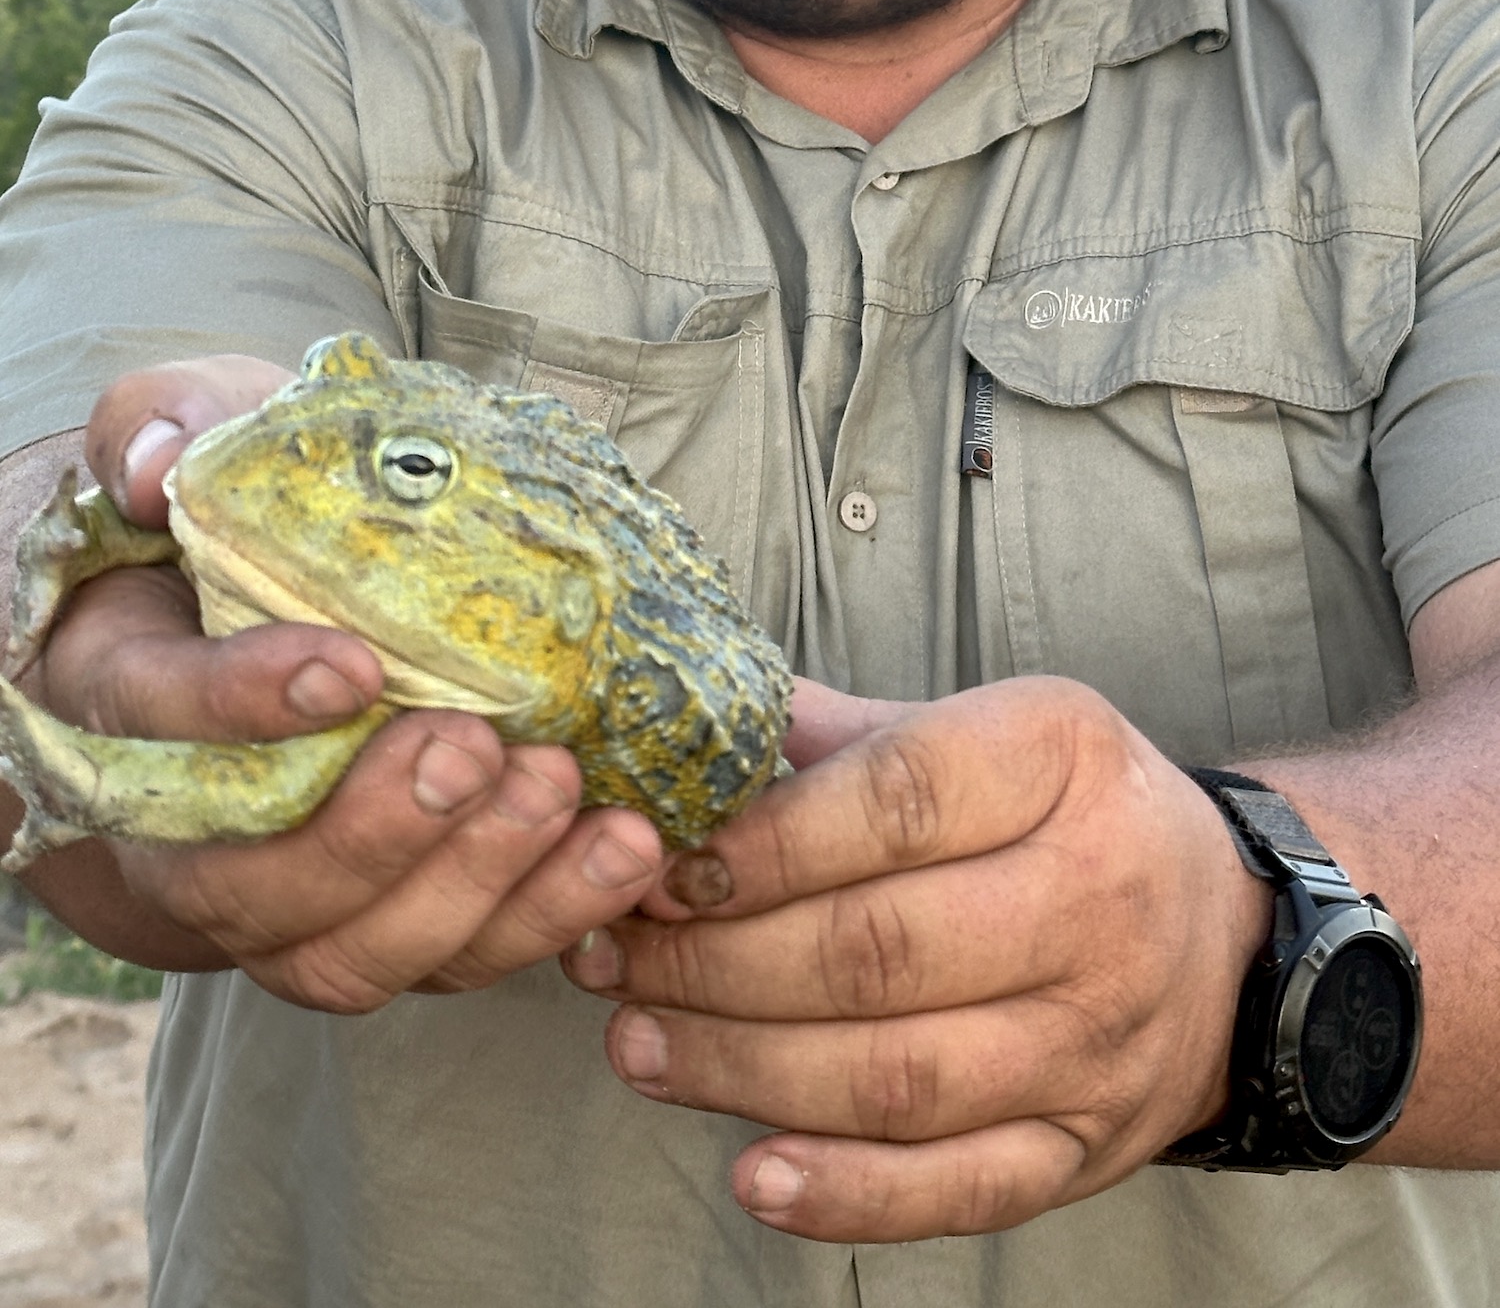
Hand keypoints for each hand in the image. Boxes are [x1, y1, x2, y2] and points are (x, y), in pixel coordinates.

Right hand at [18, 355, 664, 1008]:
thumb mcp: (185, 432)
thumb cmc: (230, 512)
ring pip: (351, 953)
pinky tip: (621, 852)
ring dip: (468, 886)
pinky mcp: (382, 924)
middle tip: (477, 745)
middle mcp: (185, 834)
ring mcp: (283, 900)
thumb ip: (155, 422)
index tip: (354, 665)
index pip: (159, 720)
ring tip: (561, 792)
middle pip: (253, 884)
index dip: (244, 705)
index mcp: (124, 698)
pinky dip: (538, 918)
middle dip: (374, 831)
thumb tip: (157, 462)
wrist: (267, 612)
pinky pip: (448, 961)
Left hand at [562, 677, 1270, 1242]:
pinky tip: (753, 1174)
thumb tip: (690, 723)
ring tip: (638, 1043)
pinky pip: (961, 1189)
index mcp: (1061, 758)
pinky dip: (849, 1196)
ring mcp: (1098, 1037)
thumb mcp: (987, 724)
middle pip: (878, 950)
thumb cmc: (1071, 808)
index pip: (894, 803)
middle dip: (717, 962)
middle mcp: (1093, 897)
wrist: (1231, 930)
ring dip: (745, 1069)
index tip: (660, 862)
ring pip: (898, 1077)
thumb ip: (844, 732)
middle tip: (612, 954)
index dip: (761, 844)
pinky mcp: (1090, 1146)